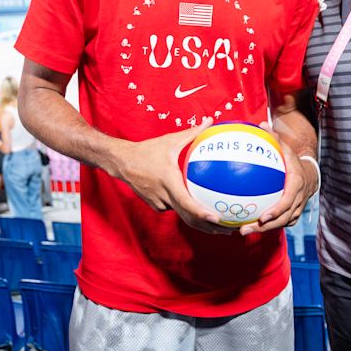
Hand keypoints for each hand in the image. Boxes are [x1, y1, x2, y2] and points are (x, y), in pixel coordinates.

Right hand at [114, 122, 233, 234]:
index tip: (216, 218)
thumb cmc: (147, 150)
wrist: (122, 162)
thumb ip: (192, 133)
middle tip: (228, 229)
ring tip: (220, 227)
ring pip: (182, 215)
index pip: (186, 201)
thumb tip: (210, 121)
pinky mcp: (156, 206)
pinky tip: (201, 211)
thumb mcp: (170, 140)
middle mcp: (163, 196)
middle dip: (208, 227)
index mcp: (168, 181)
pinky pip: (175, 209)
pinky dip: (188, 212)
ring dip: (200, 223)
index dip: (201, 212)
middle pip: (188, 217)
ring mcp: (158, 203)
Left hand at [239, 123, 315, 236]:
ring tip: (244, 231)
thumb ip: (274, 138)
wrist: (310, 174)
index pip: (288, 201)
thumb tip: (261, 124)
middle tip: (245, 229)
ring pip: (281, 223)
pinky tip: (249, 226)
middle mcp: (298, 199)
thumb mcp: (286, 147)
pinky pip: (280, 223)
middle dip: (265, 227)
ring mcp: (296, 209)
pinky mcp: (292, 214)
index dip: (277, 210)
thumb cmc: (293, 160)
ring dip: (263, 230)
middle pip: (283, 218)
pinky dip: (267, 227)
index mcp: (296, 184)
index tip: (263, 216)